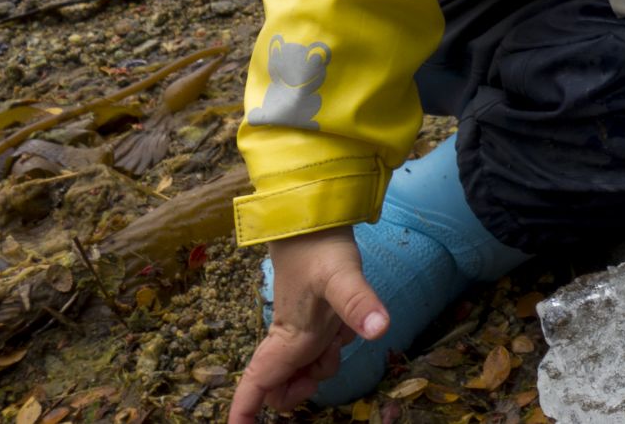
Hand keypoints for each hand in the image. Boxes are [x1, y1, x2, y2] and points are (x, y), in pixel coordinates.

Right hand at [228, 229, 387, 422]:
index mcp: (286, 341)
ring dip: (325, 363)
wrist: (314, 220)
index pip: (257, 385)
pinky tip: (344, 322)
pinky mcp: (313, 320)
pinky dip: (335, 345)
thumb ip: (360, 304)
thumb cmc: (321, 250)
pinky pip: (322, 348)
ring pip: (307, 369)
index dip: (245, 413)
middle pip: (285, 387)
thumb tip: (380, 330)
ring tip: (340, 332)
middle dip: (303, 388)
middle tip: (328, 358)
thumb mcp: (344, 277)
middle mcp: (288, 340)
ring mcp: (299, 331)